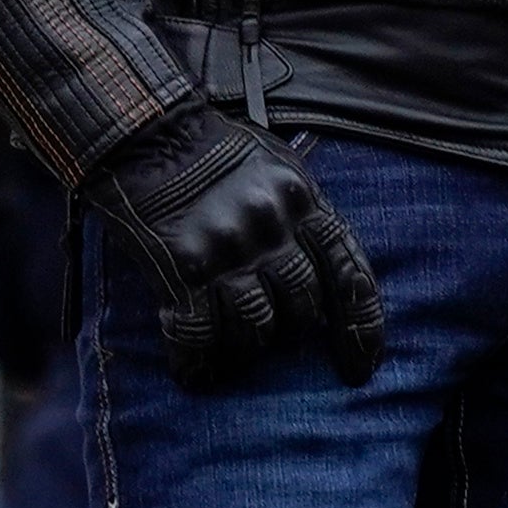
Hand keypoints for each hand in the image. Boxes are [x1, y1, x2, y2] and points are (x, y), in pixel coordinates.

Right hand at [94, 109, 384, 390]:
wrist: (145, 133)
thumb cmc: (213, 150)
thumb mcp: (277, 167)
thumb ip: (304, 214)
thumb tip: (323, 272)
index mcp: (304, 200)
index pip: (351, 274)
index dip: (361, 328)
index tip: (359, 367)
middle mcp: (272, 227)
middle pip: (303, 308)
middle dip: (293, 331)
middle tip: (276, 338)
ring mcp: (228, 250)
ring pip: (257, 328)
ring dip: (246, 349)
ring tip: (234, 355)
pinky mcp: (183, 269)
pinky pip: (197, 336)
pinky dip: (196, 363)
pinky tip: (193, 374)